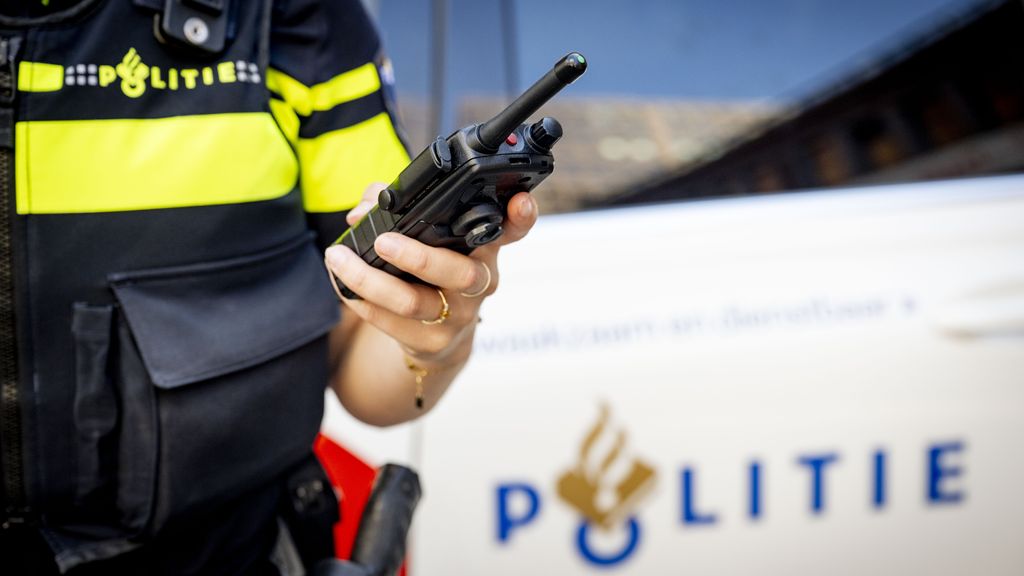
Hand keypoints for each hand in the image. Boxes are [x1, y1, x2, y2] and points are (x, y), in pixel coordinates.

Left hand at [324, 183, 538, 366]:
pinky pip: (391, 323)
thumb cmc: (431, 270)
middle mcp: (479, 283)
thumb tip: (364, 210)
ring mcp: (458, 317)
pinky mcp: (432, 342)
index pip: (511, 232)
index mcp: (483, 249)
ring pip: (413, 302)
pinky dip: (361, 302)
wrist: (439, 333)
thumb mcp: (427, 235)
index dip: (520, 218)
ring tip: (338, 258)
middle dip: (418, 257)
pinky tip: (343, 286)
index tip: (519, 201)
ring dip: (369, 279)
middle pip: (460, 274)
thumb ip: (395, 208)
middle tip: (383, 240)